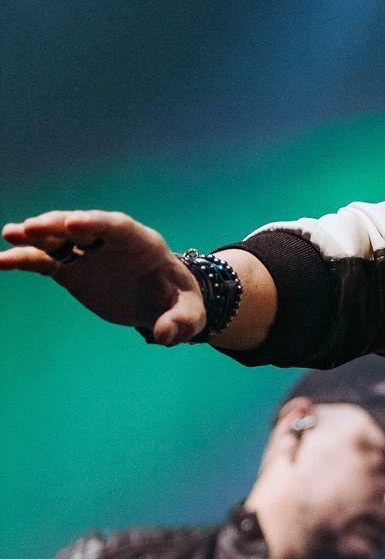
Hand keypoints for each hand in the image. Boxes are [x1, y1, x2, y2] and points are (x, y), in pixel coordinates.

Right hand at [0, 210, 205, 344]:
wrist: (163, 304)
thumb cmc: (180, 302)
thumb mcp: (191, 313)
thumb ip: (182, 321)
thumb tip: (164, 336)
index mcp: (142, 243)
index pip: (118, 227)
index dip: (96, 223)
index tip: (73, 222)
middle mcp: (111, 242)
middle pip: (84, 228)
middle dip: (59, 225)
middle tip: (32, 227)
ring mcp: (88, 254)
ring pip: (60, 240)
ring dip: (36, 236)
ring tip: (10, 234)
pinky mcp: (72, 270)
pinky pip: (46, 262)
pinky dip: (25, 259)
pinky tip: (2, 260)